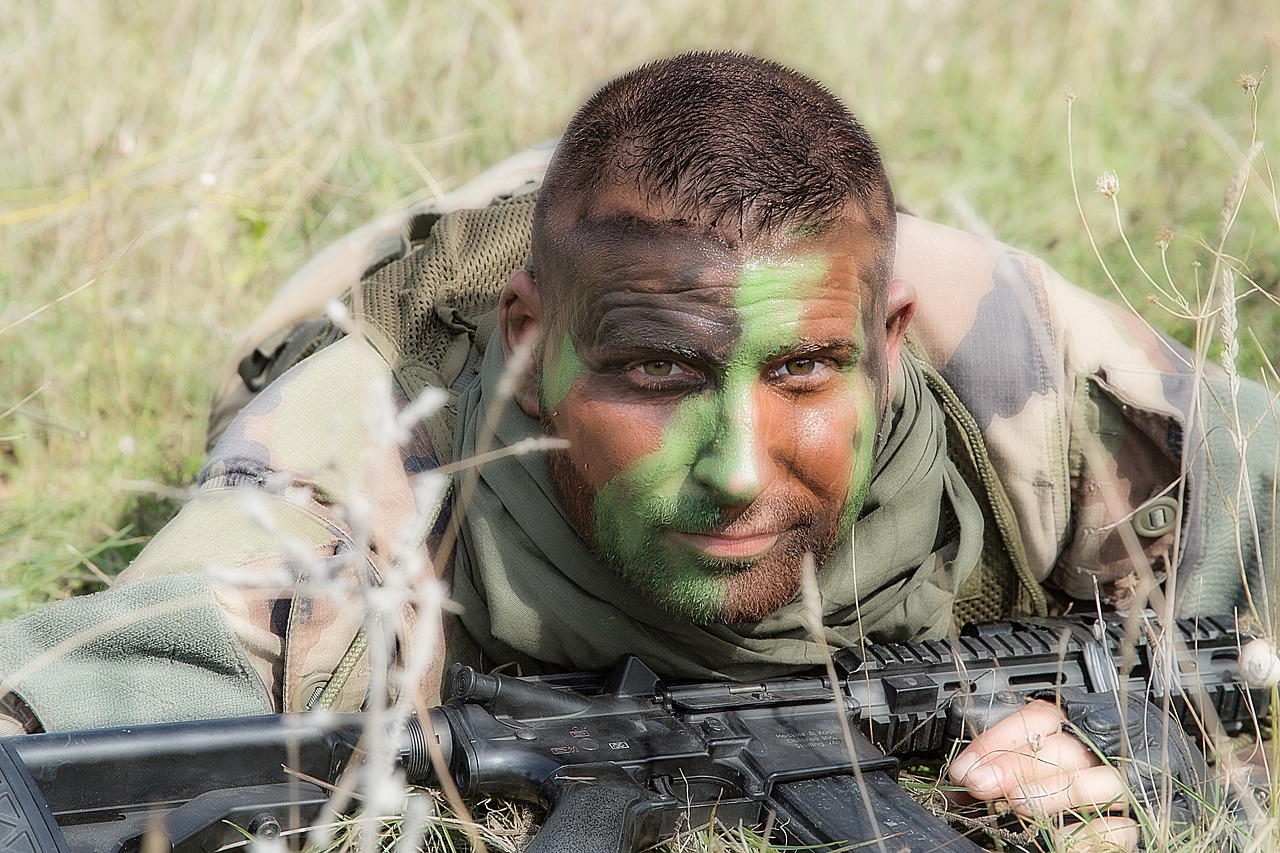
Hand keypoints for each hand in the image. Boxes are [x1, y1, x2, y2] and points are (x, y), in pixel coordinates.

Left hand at [948, 699, 1138, 850]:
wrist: (1061, 845)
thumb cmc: (1030, 801)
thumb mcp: (1008, 778)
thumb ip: (994, 770)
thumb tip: (967, 773)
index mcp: (1065, 735)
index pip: (1040, 718)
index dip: (999, 739)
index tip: (966, 768)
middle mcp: (1094, 758)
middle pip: (1065, 747)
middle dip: (1016, 764)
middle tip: (981, 783)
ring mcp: (1116, 793)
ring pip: (1097, 782)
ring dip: (1052, 792)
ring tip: (1017, 805)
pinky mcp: (1129, 828)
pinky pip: (1115, 828)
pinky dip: (1083, 833)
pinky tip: (1053, 837)